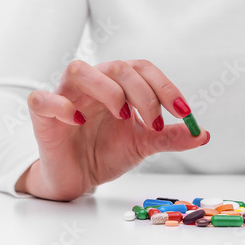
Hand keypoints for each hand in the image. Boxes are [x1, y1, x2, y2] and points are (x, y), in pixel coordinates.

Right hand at [15, 59, 208, 200]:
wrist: (78, 177)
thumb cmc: (107, 152)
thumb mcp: (144, 145)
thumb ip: (169, 137)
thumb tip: (201, 133)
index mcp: (119, 85)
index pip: (143, 69)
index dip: (165, 86)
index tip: (183, 112)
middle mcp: (94, 84)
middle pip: (118, 67)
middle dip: (143, 93)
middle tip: (155, 123)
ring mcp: (66, 96)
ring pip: (79, 69)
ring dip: (107, 89)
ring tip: (122, 116)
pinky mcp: (43, 116)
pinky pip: (43, 99)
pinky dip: (61, 106)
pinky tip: (80, 122)